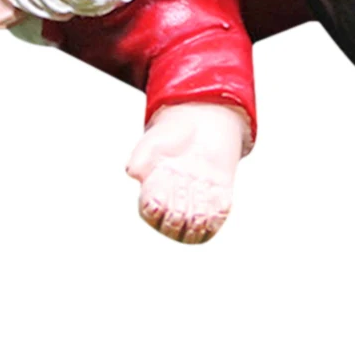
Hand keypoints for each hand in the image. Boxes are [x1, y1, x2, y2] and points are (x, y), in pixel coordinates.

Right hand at [125, 103, 247, 243]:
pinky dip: (218, 217)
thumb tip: (133, 173)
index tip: (159, 199)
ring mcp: (195, 206)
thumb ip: (140, 156)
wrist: (201, 124)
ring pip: (194, 230)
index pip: (150, 213)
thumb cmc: (172, 134)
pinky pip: (217, 220)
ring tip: (199, 212)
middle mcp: (173, 205)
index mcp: (152, 194)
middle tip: (181, 203)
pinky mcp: (216, 202)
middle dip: (176, 218)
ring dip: (197, 224)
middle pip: (172, 225)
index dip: (154, 211)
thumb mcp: (153, 141)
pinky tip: (221, 202)